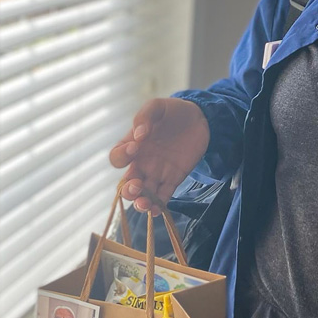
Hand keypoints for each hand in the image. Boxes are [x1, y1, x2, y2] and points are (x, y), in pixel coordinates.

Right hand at [109, 98, 209, 214]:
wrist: (200, 118)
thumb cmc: (173, 111)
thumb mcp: (157, 107)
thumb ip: (144, 116)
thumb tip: (139, 135)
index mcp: (132, 145)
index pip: (117, 158)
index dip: (122, 156)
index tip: (136, 147)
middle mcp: (141, 162)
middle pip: (127, 183)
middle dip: (128, 189)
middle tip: (136, 185)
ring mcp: (157, 172)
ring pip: (143, 194)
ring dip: (141, 202)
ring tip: (145, 204)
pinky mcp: (174, 179)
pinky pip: (163, 196)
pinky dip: (159, 205)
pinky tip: (158, 210)